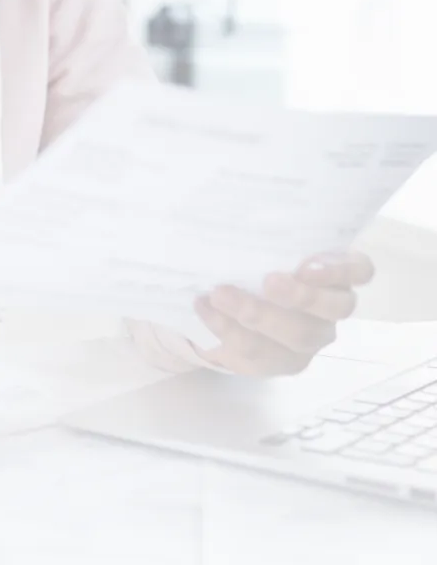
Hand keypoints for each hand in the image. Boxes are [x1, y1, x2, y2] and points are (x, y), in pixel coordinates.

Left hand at [194, 251, 374, 375]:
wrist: (225, 305)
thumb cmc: (251, 262)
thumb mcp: (258, 244)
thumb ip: (262, 234)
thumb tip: (232, 203)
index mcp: (333, 272)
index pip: (359, 270)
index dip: (341, 269)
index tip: (308, 265)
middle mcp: (329, 308)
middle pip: (335, 308)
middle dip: (302, 296)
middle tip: (268, 281)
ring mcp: (309, 338)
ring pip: (298, 335)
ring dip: (257, 314)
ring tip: (220, 294)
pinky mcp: (280, 361)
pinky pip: (261, 353)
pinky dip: (228, 329)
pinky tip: (205, 308)